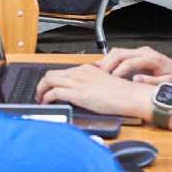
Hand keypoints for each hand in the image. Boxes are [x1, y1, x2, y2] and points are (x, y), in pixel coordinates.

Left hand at [35, 63, 150, 119]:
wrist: (130, 96)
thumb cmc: (122, 93)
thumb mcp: (102, 83)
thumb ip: (90, 84)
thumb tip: (81, 92)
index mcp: (85, 69)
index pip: (62, 71)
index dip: (52, 81)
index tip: (48, 88)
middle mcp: (79, 73)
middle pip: (51, 73)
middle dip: (42, 84)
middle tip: (40, 94)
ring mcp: (77, 82)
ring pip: (48, 80)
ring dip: (41, 90)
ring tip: (40, 99)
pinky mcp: (77, 93)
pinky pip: (54, 92)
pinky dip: (46, 97)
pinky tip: (46, 103)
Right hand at [101, 46, 171, 90]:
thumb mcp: (167, 83)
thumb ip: (151, 81)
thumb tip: (136, 79)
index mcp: (152, 59)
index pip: (130, 62)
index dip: (119, 70)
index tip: (111, 79)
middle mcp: (144, 52)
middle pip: (120, 53)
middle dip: (108, 63)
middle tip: (99, 74)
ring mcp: (140, 52)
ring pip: (118, 51)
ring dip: (106, 60)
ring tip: (98, 71)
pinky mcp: (136, 54)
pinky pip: (120, 53)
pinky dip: (110, 59)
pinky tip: (103, 66)